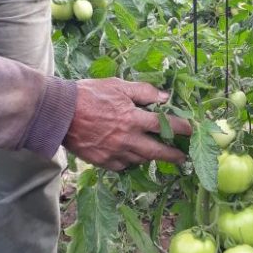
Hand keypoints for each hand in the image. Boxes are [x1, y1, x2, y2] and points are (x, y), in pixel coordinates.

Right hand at [64, 79, 191, 170]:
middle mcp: (127, 139)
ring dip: (151, 156)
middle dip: (173, 155)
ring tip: (157, 153)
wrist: (59, 113)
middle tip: (183, 157)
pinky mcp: (103, 162)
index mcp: (133, 118)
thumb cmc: (89, 95)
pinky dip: (130, 162)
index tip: (193, 130)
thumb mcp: (118, 86)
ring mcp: (115, 153)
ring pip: (140, 160)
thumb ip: (144, 92)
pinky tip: (132, 156)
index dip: (182, 128)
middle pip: (157, 151)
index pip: (166, 125)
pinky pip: (123, 166)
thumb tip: (165, 97)